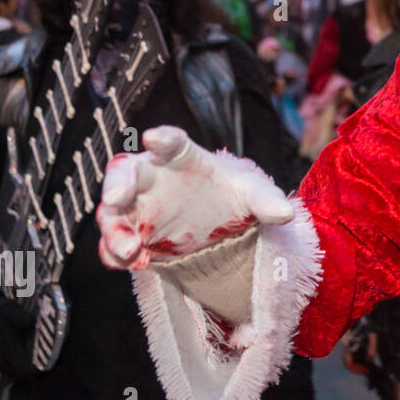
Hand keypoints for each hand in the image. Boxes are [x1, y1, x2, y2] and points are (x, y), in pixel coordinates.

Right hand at [96, 125, 293, 270]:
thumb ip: (266, 199)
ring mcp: (137, 207)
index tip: (154, 137)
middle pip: (125, 172)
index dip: (163, 139)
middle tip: (116, 197)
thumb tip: (286, 212)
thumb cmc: (229, 194)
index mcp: (181, 157)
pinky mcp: (132, 235)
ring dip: (115, 230)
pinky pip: (113, 244)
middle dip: (117, 183)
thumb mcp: (251, 193)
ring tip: (129, 249)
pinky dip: (115, 254)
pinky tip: (131, 263)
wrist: (216, 221)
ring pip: (113, 213)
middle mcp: (151, 177)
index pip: (172, 143)